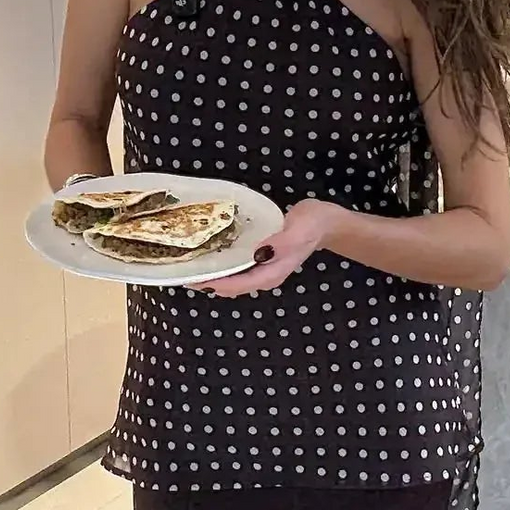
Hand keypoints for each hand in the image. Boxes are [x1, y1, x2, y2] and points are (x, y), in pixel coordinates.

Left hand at [193, 199, 339, 298]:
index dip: (213, 284)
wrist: (327, 222)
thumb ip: (282, 243)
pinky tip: (210, 255)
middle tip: (182, 272)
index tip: (192, 279)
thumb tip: (259, 253)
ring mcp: (262, 270)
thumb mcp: (299, 230)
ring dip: (212, 275)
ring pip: (232, 279)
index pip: (236, 285)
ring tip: (190, 265)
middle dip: (207, 282)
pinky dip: (221, 265)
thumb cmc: (313, 225)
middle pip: (230, 287)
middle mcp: (264, 276)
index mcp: (271, 274)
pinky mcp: (260, 260)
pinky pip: (236, 268)